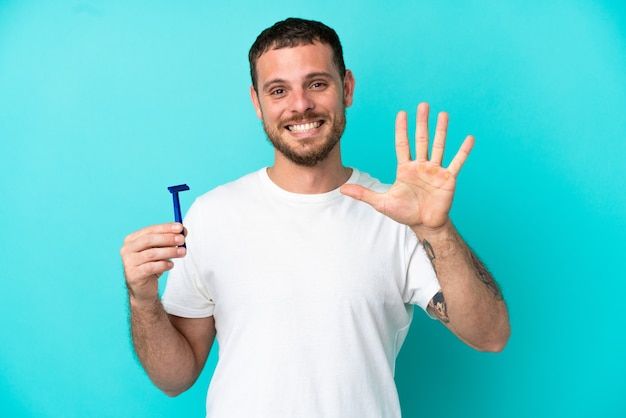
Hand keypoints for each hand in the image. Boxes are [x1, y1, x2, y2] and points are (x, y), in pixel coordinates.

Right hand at [120, 223, 186, 302]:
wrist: (144, 288)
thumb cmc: (153, 265)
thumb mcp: (162, 250)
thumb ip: (170, 239)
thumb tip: (183, 230)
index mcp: (132, 240)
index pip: (150, 230)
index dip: (165, 228)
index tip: (180, 227)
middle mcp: (127, 249)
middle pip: (149, 240)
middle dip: (167, 238)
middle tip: (182, 240)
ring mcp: (128, 262)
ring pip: (151, 254)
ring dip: (169, 252)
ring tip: (182, 252)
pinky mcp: (133, 275)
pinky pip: (150, 267)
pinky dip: (163, 265)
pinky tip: (171, 265)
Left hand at [340, 102, 473, 231]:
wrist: (424, 224)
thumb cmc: (404, 212)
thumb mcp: (382, 202)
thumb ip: (364, 194)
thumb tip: (342, 189)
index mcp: (405, 168)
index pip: (402, 144)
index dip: (402, 129)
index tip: (402, 113)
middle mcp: (421, 165)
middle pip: (421, 140)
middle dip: (422, 123)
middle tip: (423, 105)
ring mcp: (435, 170)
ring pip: (438, 146)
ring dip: (441, 131)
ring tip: (443, 114)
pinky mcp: (448, 178)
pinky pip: (457, 162)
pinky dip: (463, 151)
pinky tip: (469, 138)